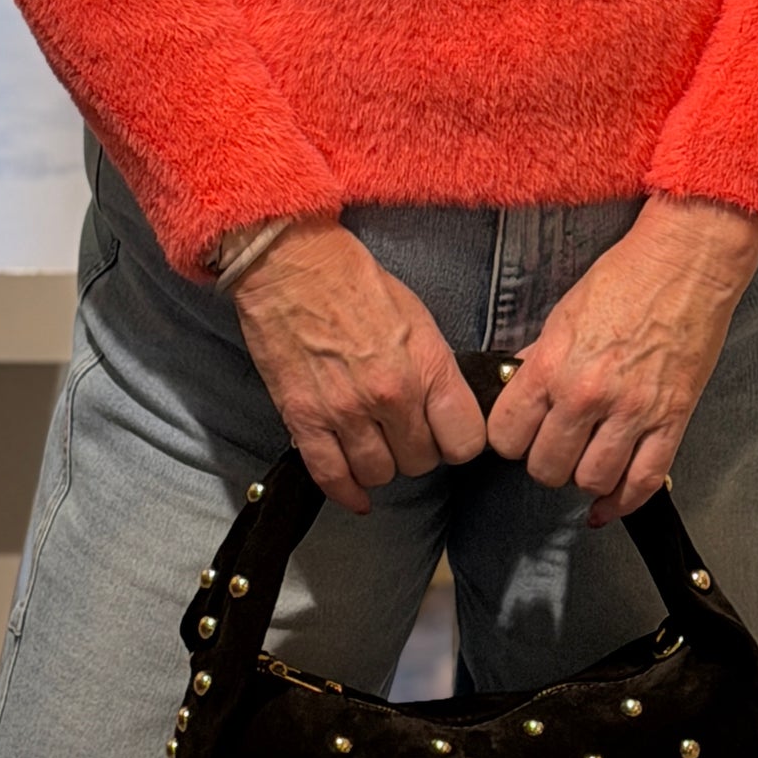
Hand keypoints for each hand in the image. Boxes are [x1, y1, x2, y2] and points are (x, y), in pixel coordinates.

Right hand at [230, 218, 486, 514]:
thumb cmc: (355, 282)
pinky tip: (355, 492)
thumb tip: (449, 409)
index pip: (465, 440)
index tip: (448, 435)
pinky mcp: (304, 419)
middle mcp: (390, 395)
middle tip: (404, 430)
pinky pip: (332, 477)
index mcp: (426, 365)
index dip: (458, 441)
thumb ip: (435, 370)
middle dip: (416, 449)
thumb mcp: (417, 318)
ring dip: (380, 464)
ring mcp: (345, 411)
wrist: (292, 264)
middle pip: (421, 462)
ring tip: (375, 442)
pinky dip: (346, 492)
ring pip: (380, 474)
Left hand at [487, 197, 757, 524]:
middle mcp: (587, 394)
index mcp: (552, 364)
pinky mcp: (670, 421)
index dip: (510, 440)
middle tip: (555, 446)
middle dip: (545, 462)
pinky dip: (622, 502)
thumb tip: (518, 388)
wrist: (686, 264)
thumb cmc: (626, 278)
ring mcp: (631, 412)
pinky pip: (641, 483)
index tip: (519, 435)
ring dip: (584, 477)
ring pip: (591, 481)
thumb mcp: (563, 314)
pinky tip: (608, 502)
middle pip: (546, 467)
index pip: (507, 435)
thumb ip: (539, 359)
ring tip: (586, 458)